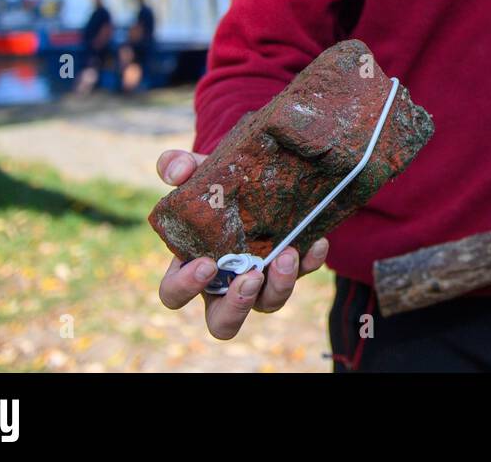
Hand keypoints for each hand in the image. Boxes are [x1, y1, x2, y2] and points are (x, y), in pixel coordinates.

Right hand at [154, 149, 328, 339]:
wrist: (254, 174)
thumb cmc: (215, 184)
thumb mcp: (197, 171)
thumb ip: (178, 166)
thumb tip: (175, 172)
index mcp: (192, 266)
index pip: (174, 295)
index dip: (185, 287)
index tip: (206, 263)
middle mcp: (225, 283)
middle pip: (223, 323)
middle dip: (237, 306)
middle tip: (251, 277)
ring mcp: (261, 279)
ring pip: (269, 305)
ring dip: (280, 286)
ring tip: (288, 254)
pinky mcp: (290, 266)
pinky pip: (304, 274)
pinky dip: (311, 262)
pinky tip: (316, 242)